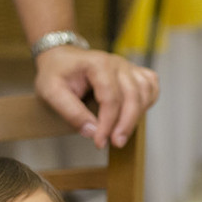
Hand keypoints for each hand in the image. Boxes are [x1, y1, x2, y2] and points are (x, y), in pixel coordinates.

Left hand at [34, 47, 158, 148]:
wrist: (61, 58)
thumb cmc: (56, 73)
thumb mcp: (51, 92)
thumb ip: (70, 112)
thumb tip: (91, 132)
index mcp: (97, 63)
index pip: (110, 97)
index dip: (107, 123)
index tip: (99, 141)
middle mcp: (117, 63)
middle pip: (133, 96)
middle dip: (126, 124)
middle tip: (115, 143)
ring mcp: (128, 67)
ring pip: (145, 92)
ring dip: (137, 117)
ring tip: (121, 134)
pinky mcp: (134, 73)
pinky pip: (151, 87)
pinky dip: (148, 102)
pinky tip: (135, 115)